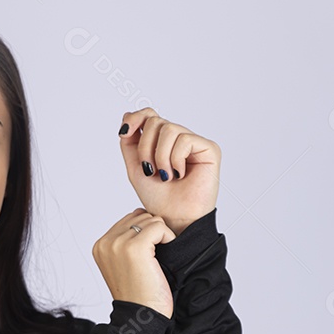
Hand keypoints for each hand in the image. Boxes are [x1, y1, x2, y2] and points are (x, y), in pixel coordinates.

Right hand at [92, 208, 176, 318]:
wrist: (140, 315)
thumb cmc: (138, 293)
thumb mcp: (124, 263)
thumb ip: (127, 239)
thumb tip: (143, 214)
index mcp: (100, 246)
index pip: (129, 219)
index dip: (144, 234)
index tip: (145, 258)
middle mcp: (105, 243)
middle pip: (140, 217)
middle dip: (152, 234)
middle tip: (152, 260)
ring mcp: (118, 244)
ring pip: (150, 220)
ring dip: (160, 238)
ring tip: (155, 260)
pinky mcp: (135, 247)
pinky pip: (159, 226)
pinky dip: (168, 238)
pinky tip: (162, 258)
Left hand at [118, 109, 220, 233]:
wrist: (173, 218)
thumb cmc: (158, 198)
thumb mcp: (136, 168)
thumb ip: (130, 143)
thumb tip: (127, 116)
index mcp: (162, 142)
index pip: (150, 115)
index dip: (136, 118)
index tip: (123, 132)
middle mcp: (179, 139)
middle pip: (155, 121)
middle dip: (145, 148)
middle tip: (149, 170)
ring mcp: (194, 142)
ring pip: (169, 129)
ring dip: (160, 156)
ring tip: (165, 176)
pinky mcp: (209, 148)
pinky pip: (184, 139)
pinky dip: (175, 159)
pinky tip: (180, 174)